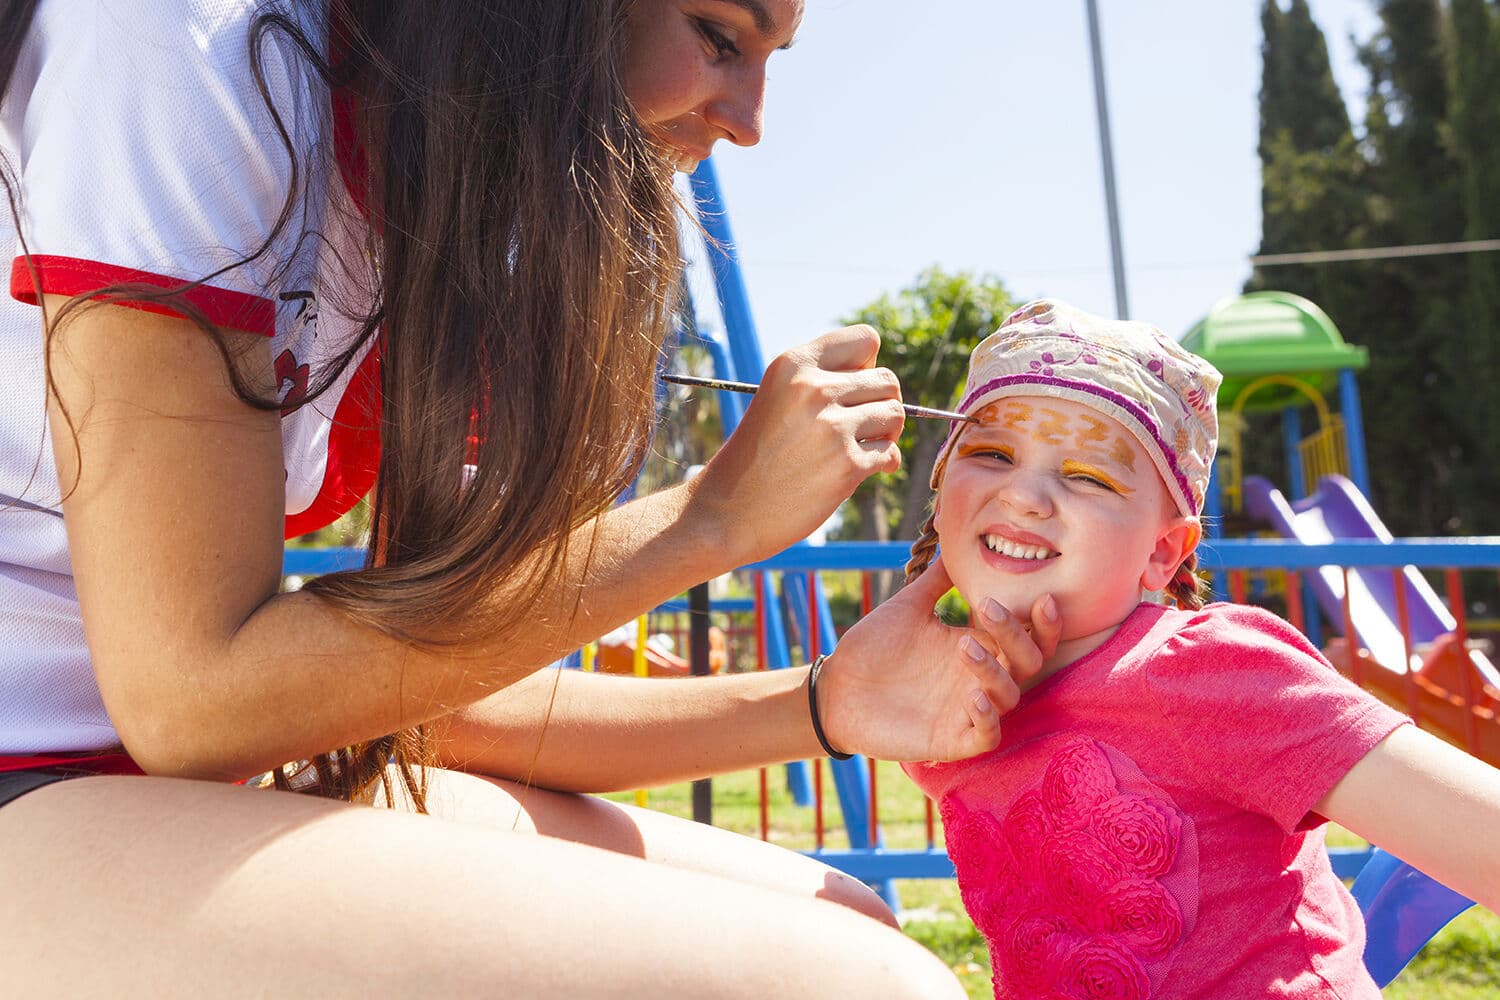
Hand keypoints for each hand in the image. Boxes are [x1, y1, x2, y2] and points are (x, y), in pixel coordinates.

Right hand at [687, 326, 902, 563]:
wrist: (728, 511)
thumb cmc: (757, 455)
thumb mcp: (778, 398)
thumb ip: (823, 381)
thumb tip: (886, 386)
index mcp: (793, 364)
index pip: (866, 339)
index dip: (867, 366)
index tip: (850, 391)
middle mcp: (813, 389)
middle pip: (887, 380)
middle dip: (881, 404)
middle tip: (859, 427)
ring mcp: (832, 427)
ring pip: (895, 415)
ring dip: (886, 434)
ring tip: (860, 447)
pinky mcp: (847, 466)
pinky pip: (890, 453)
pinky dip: (883, 462)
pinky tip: (859, 470)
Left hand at [814, 556, 1061, 761]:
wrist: (836, 688)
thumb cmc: (874, 647)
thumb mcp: (908, 607)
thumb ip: (937, 580)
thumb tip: (952, 536)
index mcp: (979, 645)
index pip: (1027, 636)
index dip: (1043, 622)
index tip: (1042, 597)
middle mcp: (981, 678)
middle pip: (1029, 663)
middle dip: (1018, 636)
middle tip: (987, 608)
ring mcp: (969, 710)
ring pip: (1010, 697)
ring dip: (995, 671)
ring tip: (962, 645)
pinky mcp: (952, 740)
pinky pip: (987, 736)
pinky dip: (986, 719)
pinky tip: (972, 698)